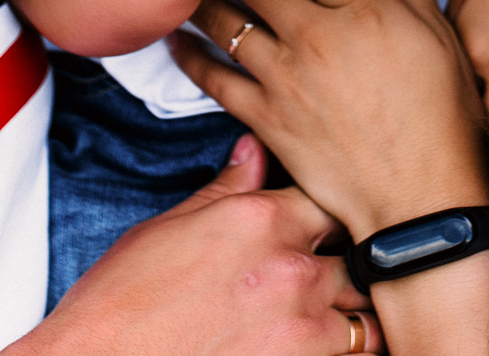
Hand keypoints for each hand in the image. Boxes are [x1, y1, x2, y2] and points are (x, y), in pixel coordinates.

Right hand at [10, 134, 383, 355]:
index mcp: (261, 221)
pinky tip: (317, 346)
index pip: (329, 196)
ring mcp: (302, 328)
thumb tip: (253, 152)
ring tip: (330, 318)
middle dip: (346, 262)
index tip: (323, 224)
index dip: (328, 210)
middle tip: (328, 272)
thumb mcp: (168, 229)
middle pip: (359, 252)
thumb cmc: (120, 307)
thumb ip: (226, 190)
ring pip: (368, 315)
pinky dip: (342, 352)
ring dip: (354, 314)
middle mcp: (291, 270)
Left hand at [173, 0, 488, 241]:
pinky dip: (189, 56)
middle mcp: (318, 35)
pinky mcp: (267, 118)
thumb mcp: (436, 35)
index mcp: (363, 8)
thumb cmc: (439, 114)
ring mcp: (287, 78)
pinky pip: (214, 79)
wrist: (420, 197)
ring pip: (227, 22)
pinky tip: (176, 40)